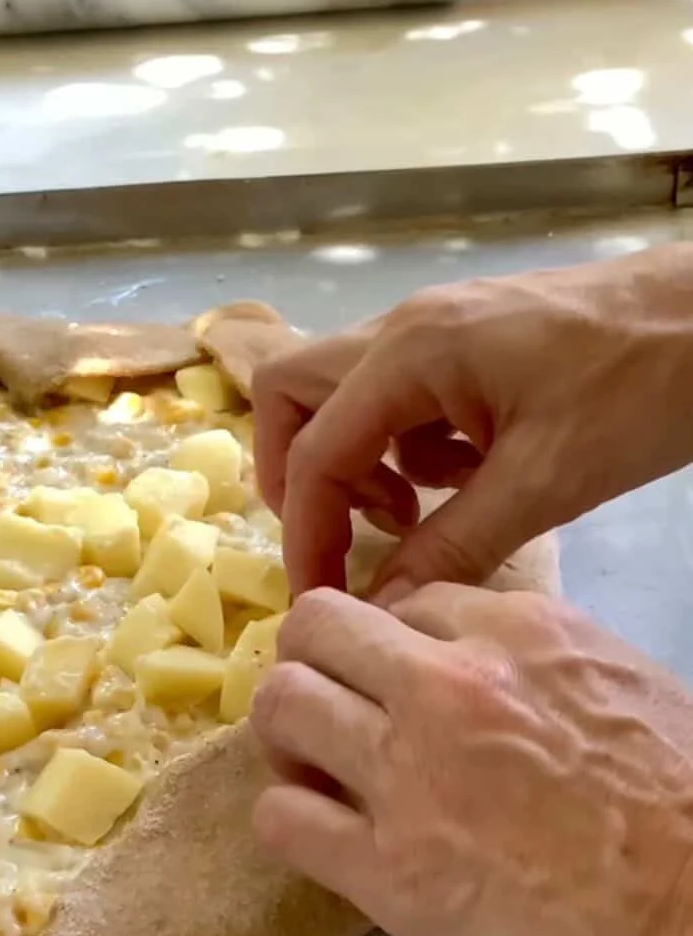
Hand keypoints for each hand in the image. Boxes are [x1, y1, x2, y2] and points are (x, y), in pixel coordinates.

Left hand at [250, 584, 692, 935]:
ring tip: (315, 769)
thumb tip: (457, 654)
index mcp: (512, 631)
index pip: (397, 601)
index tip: (394, 680)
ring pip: (280, 706)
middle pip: (314, 628)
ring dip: (286, 734)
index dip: (388, 643)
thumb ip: (524, 652)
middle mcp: (446, 685)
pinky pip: (281, 818)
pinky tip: (324, 834)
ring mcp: (408, 775)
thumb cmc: (684, 802)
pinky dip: (289, 818)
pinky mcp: (389, 872)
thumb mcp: (615, 677)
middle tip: (330, 710)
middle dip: (311, 662)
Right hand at [253, 243, 692, 595]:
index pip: (316, 449)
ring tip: (421, 515)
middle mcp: (404, 329)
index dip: (306, 531)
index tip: (318, 595)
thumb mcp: (546, 482)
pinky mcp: (468, 341)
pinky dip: (410, 448)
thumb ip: (453, 545)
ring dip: (362, 462)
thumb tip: (380, 607)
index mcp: (410, 353)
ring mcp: (435, 328)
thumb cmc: (641, 388)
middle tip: (343, 536)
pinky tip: (468, 479)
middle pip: (295, 395)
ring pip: (346, 395)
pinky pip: (401, 396)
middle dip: (303, 475)